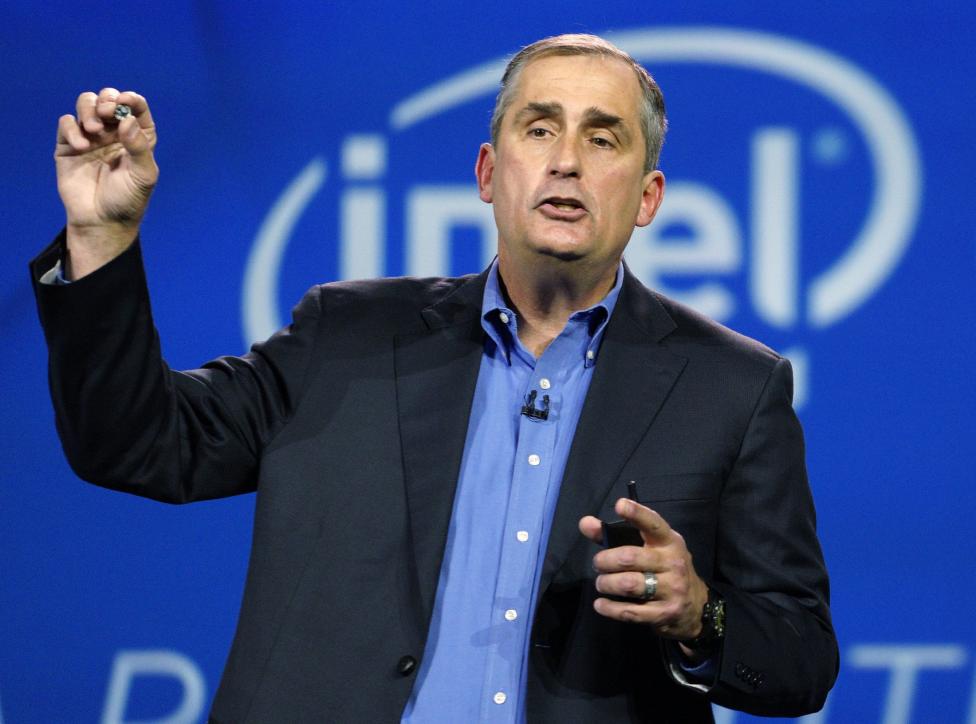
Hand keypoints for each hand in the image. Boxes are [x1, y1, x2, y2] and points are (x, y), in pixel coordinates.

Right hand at [55, 88, 158, 277]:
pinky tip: (82, 146)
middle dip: (107, 100)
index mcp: (137, 136)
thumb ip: (139, 147)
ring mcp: (91, 137)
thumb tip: (127, 120)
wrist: (102, 221)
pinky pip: (67, 123)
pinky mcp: (69, 145)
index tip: (126, 101)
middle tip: (107, 113)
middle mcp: (115, 133)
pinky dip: (73, 128)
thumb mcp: (143, 175)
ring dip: (88, 109)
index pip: (135, 107)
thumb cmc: (128, 199)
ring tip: (95, 130)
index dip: (131, 99)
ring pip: (86, 104)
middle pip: (108, 99)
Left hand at [579, 499, 708, 647]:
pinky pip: (630, 611)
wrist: (696, 606)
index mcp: (669, 541)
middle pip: (629, 558)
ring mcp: (671, 589)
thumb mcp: (650, 548)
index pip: (653, 524)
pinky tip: (601, 604)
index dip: (636, 514)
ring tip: (601, 583)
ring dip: (606, 583)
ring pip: (628, 584)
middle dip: (605, 560)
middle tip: (598, 564)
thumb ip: (615, 535)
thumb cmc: (665, 569)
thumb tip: (585, 523)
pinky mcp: (664, 614)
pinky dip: (610, 608)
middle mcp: (672, 563)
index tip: (619, 505)